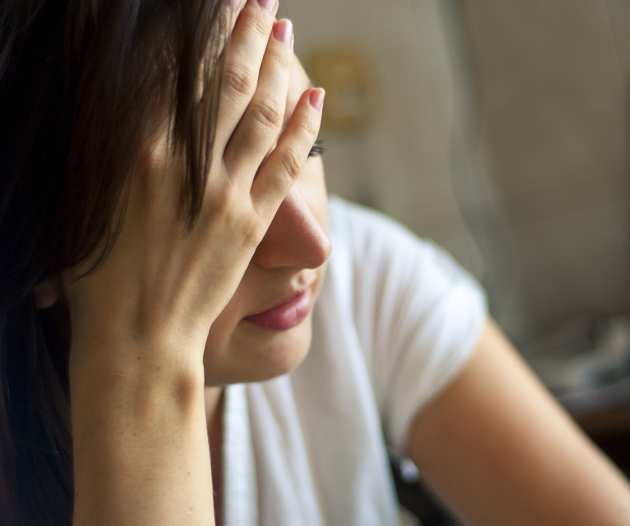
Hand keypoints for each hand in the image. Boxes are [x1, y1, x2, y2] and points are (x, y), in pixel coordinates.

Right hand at [63, 0, 324, 368]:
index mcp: (135, 154)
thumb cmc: (97, 280)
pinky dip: (302, 127)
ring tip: (284, 28)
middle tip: (259, 0)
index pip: (175, 75)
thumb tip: (127, 112)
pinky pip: (285, 164)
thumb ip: (106, 156)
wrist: (137, 338)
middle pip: (224, 82)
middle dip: (245, 33)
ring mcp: (224, 193)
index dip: (199, 36)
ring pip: (259, 114)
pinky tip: (315, 98)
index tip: (213, 9)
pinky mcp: (252, 224)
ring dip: (275, 66)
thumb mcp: (85, 206)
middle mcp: (184, 164)